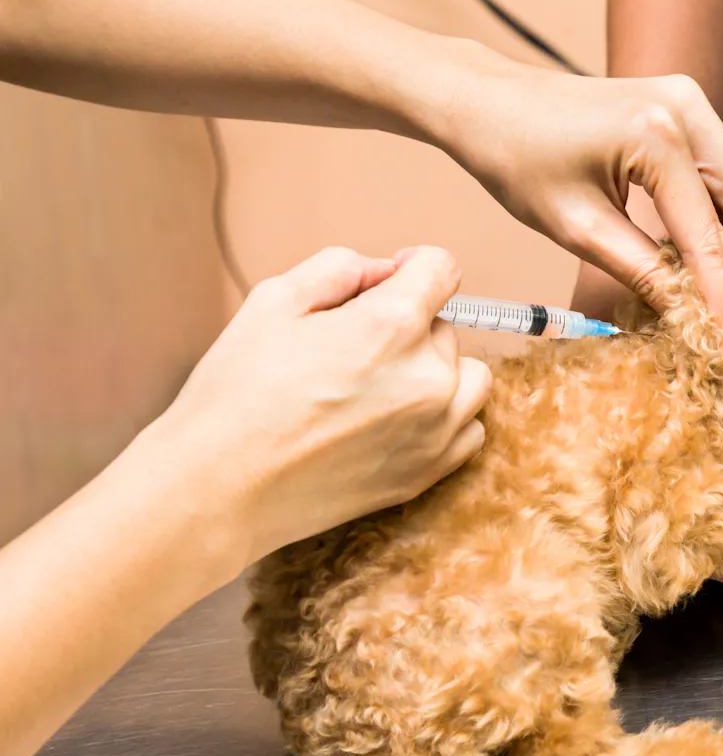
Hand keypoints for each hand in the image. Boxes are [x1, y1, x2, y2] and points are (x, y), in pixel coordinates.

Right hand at [138, 245, 490, 571]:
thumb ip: (341, 268)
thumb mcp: (274, 300)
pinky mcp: (429, 472)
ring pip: (469, 377)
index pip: (442, 269)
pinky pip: (469, 429)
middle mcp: (427, 378)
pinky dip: (445, 418)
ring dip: (437, 372)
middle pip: (446, 327)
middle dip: (408, 327)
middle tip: (351, 351)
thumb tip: (385, 271)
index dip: (413, 267)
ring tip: (382, 385)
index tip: (390, 281)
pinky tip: (397, 420)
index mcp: (391, 326)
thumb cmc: (237, 394)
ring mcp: (435, 430)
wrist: (219, 488)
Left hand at [444, 63, 722, 328]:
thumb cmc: (517, 160)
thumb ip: (644, 274)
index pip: (711, 234)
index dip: (721, 295)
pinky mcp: (683, 108)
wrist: (488, 104)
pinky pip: (720, 174)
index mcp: (658, 136)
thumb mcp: (579, 230)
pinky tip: (684, 253)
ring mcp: (689, 101)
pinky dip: (712, 217)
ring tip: (699, 290)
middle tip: (716, 315)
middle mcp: (687, 108)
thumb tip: (692, 318)